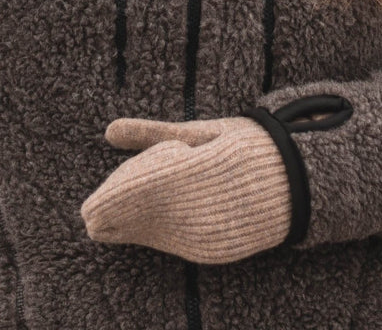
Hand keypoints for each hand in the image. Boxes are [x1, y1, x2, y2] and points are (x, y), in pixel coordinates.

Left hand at [80, 115, 290, 263]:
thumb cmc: (242, 147)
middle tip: (89, 216)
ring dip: (129, 230)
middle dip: (114, 215)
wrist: (292, 180)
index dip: (113, 196)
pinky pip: (176, 247)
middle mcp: (197, 206)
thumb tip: (109, 131)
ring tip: (105, 224)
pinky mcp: (215, 249)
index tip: (90, 203)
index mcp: (192, 171)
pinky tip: (139, 232)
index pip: (140, 188)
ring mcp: (208, 231)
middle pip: (142, 215)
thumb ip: (153, 134)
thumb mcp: (197, 133)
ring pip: (155, 236)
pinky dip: (154, 239)